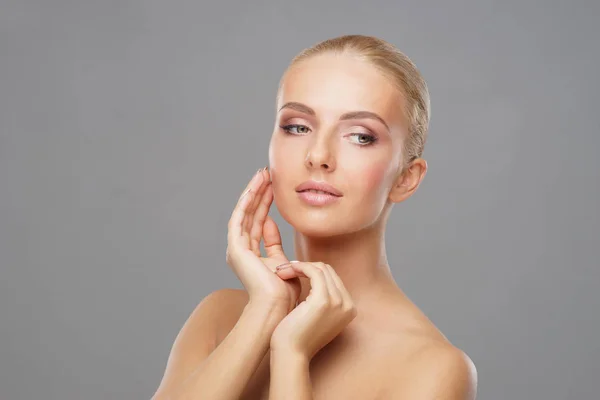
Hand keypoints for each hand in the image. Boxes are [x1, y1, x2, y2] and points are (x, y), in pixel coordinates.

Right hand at [226, 167, 300, 312]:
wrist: (277, 308)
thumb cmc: (284, 293)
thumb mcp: (283, 262)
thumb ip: (275, 243)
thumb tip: (272, 223)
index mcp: (252, 255)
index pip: (258, 222)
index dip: (265, 203)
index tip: (274, 186)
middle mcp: (241, 250)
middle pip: (251, 214)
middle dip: (259, 193)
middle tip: (267, 173)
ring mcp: (236, 249)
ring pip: (245, 213)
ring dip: (253, 192)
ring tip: (263, 174)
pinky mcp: (235, 248)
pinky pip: (239, 218)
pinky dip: (246, 202)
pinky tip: (254, 187)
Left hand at [270, 262, 356, 359]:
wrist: (291, 354)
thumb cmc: (298, 336)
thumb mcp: (316, 316)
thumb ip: (322, 300)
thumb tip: (313, 278)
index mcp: (348, 308)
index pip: (332, 278)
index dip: (311, 271)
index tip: (292, 272)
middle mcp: (348, 304)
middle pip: (328, 271)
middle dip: (305, 266)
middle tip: (284, 269)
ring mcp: (338, 302)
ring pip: (320, 269)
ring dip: (298, 266)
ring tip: (280, 271)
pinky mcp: (324, 299)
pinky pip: (313, 271)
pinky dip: (297, 267)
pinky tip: (284, 271)